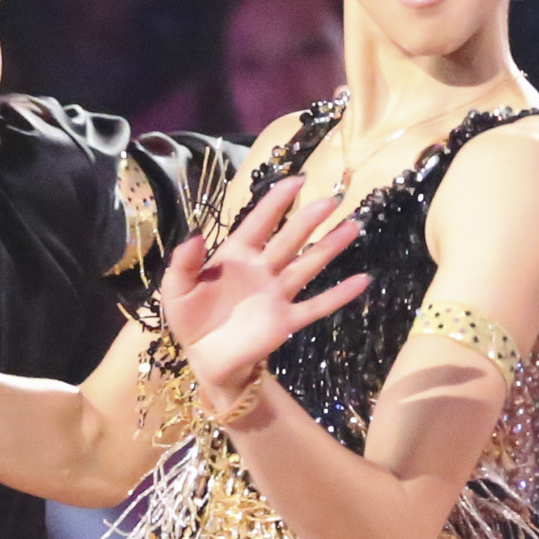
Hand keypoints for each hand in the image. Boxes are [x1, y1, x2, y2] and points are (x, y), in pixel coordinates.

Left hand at [158, 174, 367, 404]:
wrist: (204, 358)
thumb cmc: (190, 318)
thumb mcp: (177, 289)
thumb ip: (184, 263)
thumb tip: (195, 234)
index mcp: (236, 255)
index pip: (259, 222)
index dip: (276, 201)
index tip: (297, 180)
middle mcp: (262, 268)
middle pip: (290, 239)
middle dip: (309, 219)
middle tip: (332, 200)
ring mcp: (277, 293)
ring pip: (308, 265)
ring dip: (330, 247)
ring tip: (353, 226)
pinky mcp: (286, 320)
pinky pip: (316, 306)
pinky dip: (338, 295)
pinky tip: (361, 280)